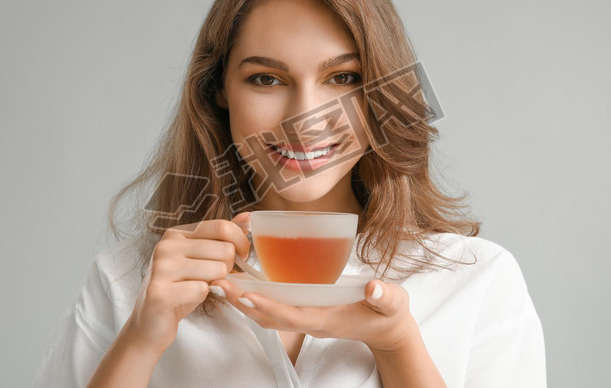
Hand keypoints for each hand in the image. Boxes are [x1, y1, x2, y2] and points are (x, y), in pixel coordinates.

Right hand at [123, 212, 251, 354]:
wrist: (151, 323)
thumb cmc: (181, 288)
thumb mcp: (202, 258)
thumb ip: (222, 237)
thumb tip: (247, 217)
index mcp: (177, 233)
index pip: (222, 227)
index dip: (240, 243)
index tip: (241, 256)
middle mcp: (167, 246)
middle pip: (225, 249)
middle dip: (229, 267)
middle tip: (216, 277)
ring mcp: (161, 268)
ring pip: (217, 270)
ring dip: (216, 283)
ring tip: (199, 287)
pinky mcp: (160, 293)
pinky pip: (203, 290)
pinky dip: (202, 297)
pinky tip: (188, 299)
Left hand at [211, 276, 418, 351]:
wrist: (387, 329)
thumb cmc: (388, 313)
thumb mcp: (392, 302)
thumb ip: (385, 296)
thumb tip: (374, 287)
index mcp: (327, 318)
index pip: (291, 315)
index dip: (268, 306)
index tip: (245, 294)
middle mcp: (310, 320)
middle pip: (268, 317)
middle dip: (242, 303)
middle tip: (217, 284)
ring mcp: (305, 317)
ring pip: (266, 313)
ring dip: (242, 300)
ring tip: (219, 282)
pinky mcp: (303, 310)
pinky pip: (272, 306)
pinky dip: (254, 295)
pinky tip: (241, 281)